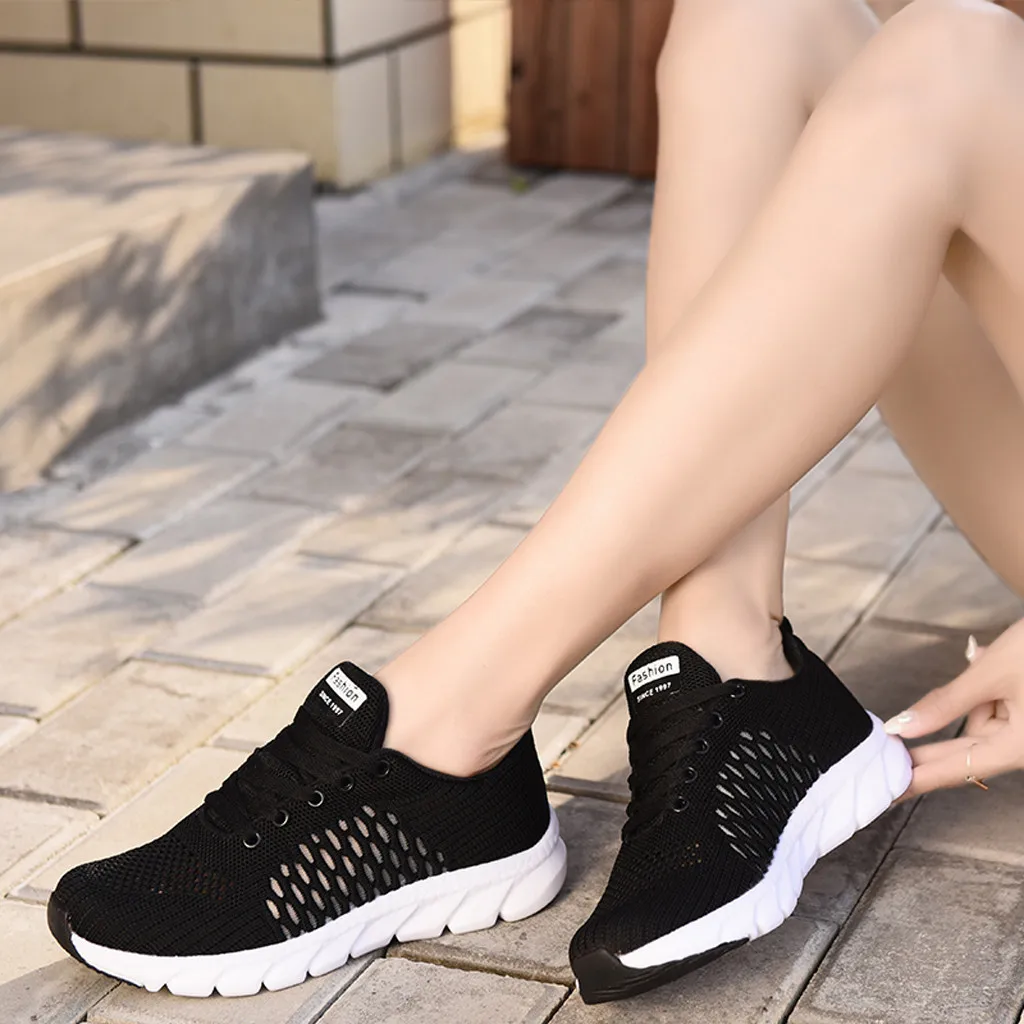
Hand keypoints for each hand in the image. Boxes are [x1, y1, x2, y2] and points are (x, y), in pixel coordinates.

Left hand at [883, 618, 1023, 795]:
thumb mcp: (988, 674)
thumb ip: (944, 704)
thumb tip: (902, 727)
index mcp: (1020, 747)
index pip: (958, 769)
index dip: (921, 779)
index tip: (891, 792)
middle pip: (966, 752)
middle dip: (930, 746)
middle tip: (889, 754)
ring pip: (980, 724)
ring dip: (971, 697)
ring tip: (991, 663)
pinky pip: (995, 710)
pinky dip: (985, 691)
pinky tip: (992, 661)